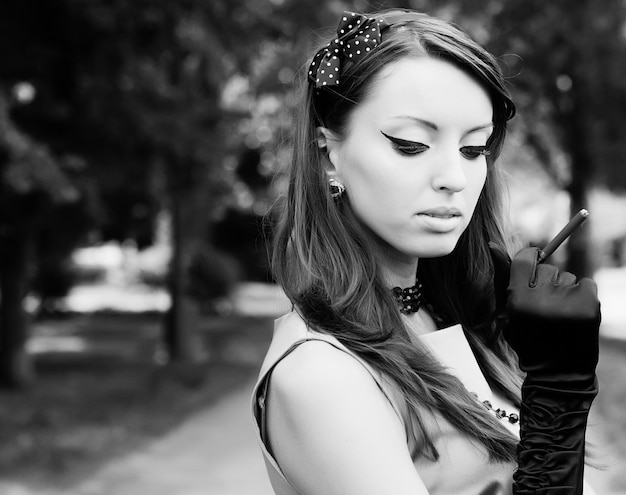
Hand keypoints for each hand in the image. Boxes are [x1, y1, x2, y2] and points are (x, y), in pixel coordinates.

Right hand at [489, 244, 600, 383]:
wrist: (558, 374)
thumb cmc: (528, 340)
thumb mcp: (509, 311)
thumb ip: (503, 277)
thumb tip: (492, 244)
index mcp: (518, 301)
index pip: (525, 260)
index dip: (529, 258)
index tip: (531, 262)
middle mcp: (542, 299)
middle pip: (546, 268)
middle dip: (545, 281)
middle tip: (544, 305)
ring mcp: (568, 301)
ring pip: (566, 276)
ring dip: (564, 290)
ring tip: (560, 314)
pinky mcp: (590, 304)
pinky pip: (585, 283)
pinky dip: (582, 294)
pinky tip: (575, 314)